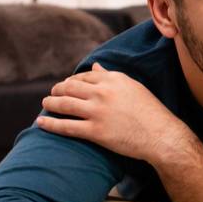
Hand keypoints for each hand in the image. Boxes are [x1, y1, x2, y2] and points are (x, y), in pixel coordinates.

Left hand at [37, 62, 184, 161]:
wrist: (162, 135)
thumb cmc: (151, 112)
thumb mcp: (133, 87)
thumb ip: (112, 76)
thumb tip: (96, 66)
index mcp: (113, 80)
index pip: (84, 75)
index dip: (72, 80)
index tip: (67, 86)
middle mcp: (103, 93)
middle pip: (69, 88)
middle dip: (57, 90)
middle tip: (52, 95)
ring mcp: (98, 112)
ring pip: (64, 104)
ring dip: (50, 103)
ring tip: (45, 104)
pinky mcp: (95, 131)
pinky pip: (66, 126)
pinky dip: (50, 124)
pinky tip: (41, 122)